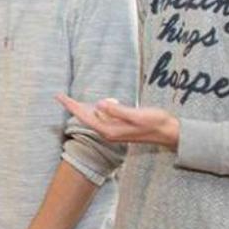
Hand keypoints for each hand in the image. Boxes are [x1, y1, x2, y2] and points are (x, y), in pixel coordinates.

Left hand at [56, 95, 179, 147]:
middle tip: (60, 96)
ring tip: (71, 100)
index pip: (85, 117)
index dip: (71, 106)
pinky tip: (94, 104)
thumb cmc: (155, 122)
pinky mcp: (118, 128)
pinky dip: (95, 110)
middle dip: (73, 107)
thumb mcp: (136, 115)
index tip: (60, 97)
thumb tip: (99, 105)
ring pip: (93, 117)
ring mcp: (113, 131)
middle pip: (86, 117)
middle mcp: (108, 132)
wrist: (169, 132)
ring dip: (83, 108)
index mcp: (109, 130)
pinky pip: (101, 118)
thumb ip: (117, 111)